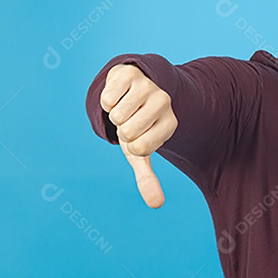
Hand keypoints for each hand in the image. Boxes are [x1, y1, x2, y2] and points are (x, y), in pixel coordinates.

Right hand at [100, 64, 177, 207]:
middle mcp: (164, 102)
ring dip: (114, 114)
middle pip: (127, 131)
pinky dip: (106, 100)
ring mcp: (148, 86)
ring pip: (117, 115)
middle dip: (121, 129)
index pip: (141, 148)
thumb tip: (157, 205)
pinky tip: (118, 93)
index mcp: (171, 123)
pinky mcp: (129, 73)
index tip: (138, 135)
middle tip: (130, 119)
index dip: (131, 144)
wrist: (133, 88)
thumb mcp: (140, 151)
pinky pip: (108, 98)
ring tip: (125, 106)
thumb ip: (148, 178)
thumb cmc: (137, 124)